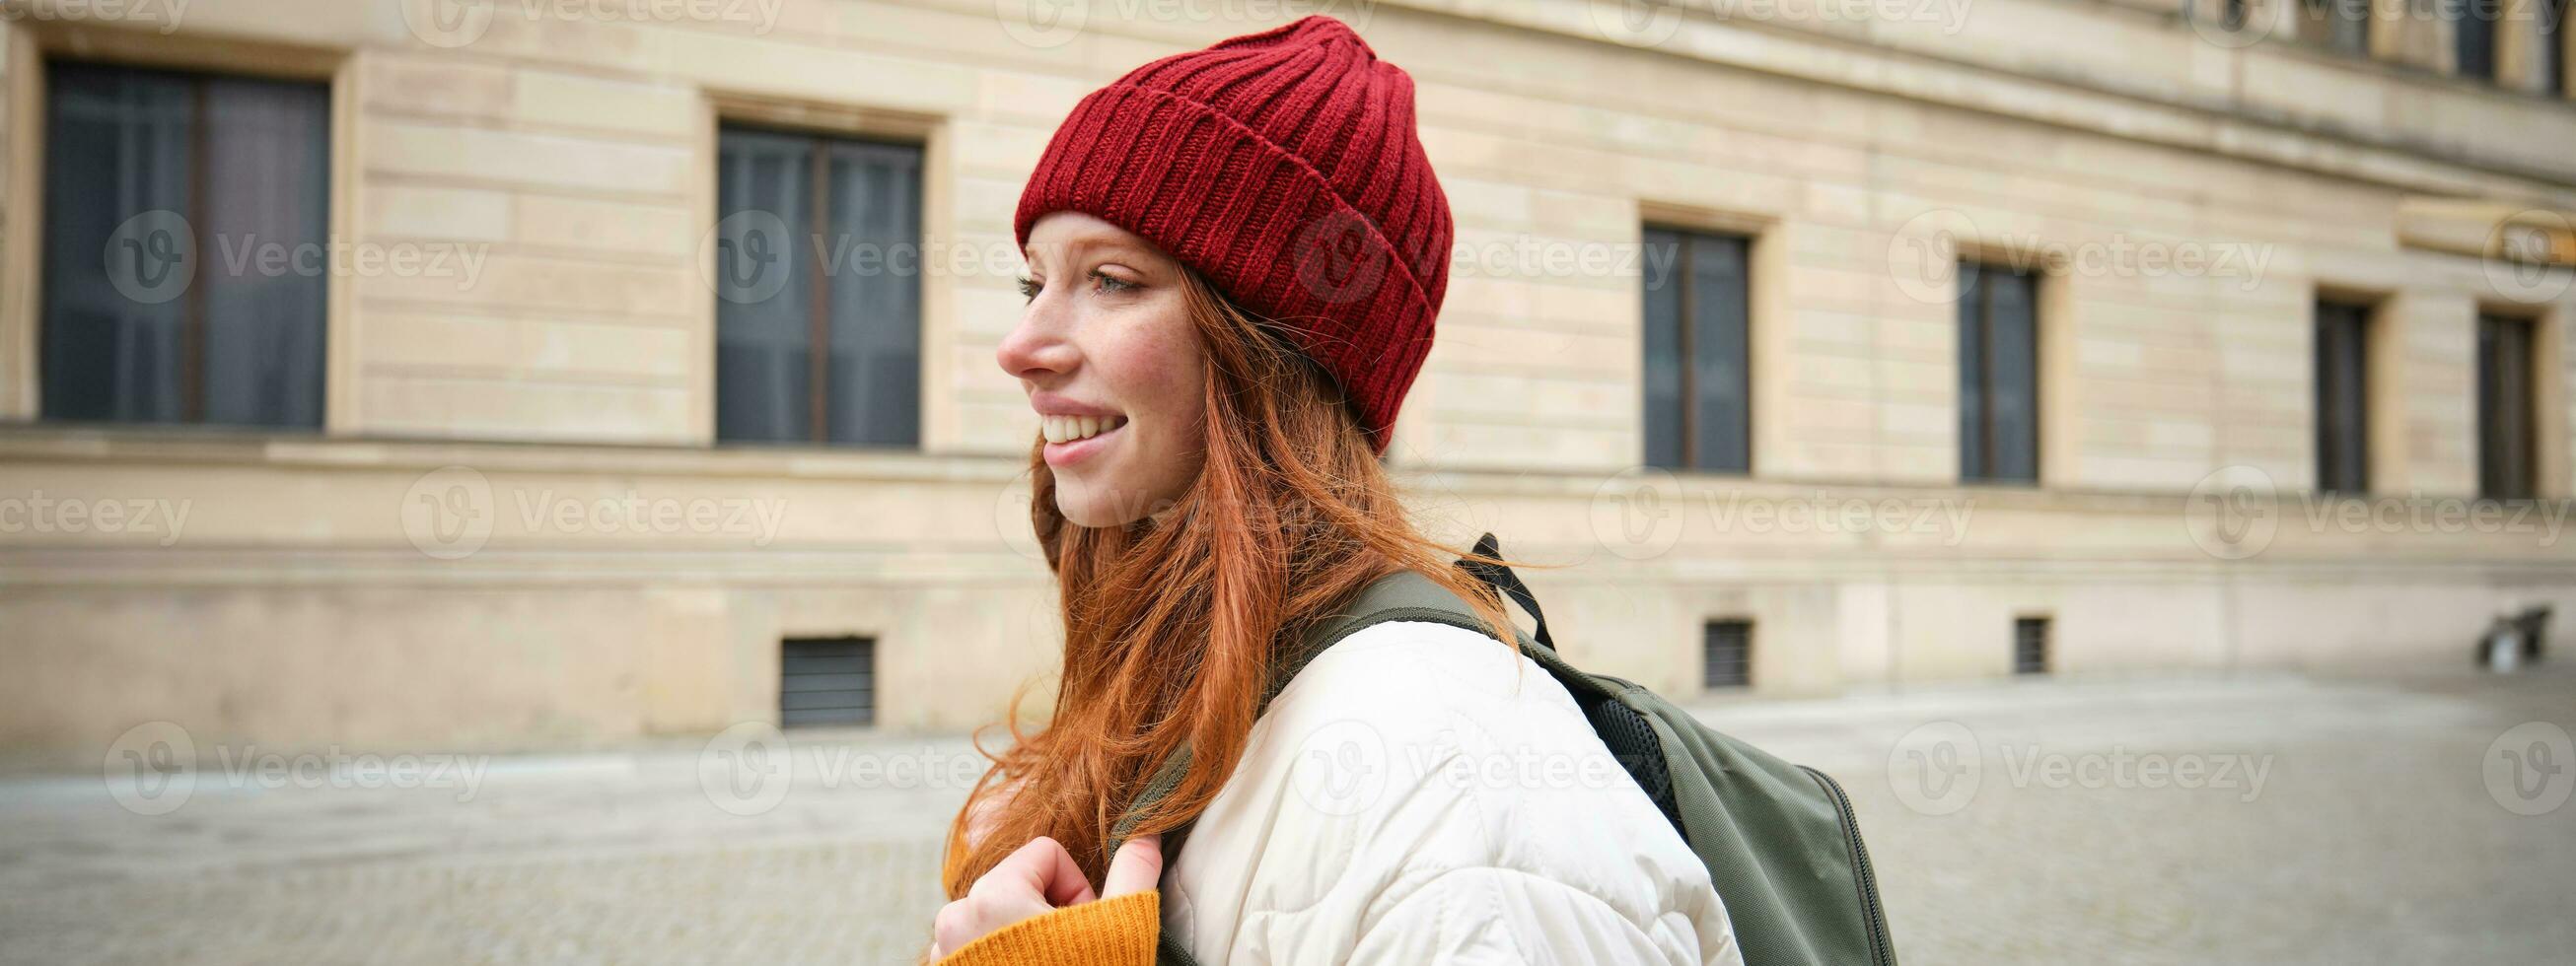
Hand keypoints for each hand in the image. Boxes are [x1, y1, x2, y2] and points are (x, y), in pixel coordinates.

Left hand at [930, 833, 1161, 957]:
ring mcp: (945, 952)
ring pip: (996, 917)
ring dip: (1024, 937)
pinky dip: (999, 961)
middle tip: (1071, 954)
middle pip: (1018, 884)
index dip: (1079, 889)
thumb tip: (1148, 832)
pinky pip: (974, 948)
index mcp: (995, 895)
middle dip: (1050, 914)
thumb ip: (1133, 873)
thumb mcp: (1120, 929)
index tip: (1086, 931)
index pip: (1047, 855)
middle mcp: (957, 918)